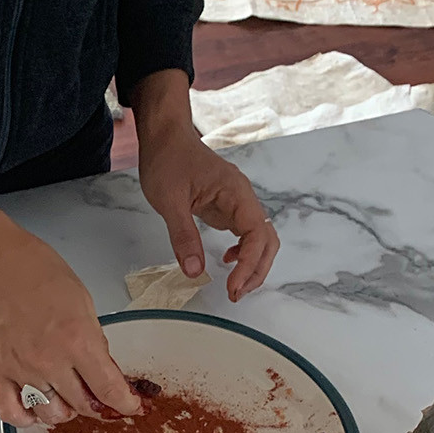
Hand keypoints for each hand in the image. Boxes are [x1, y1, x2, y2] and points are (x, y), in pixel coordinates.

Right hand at [0, 192, 139, 426]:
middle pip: (84, 406)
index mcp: (78, 341)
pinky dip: (27, 418)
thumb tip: (100, 364)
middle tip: (101, 397)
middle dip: (99, 405)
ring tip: (68, 397)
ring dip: (66, 411)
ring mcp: (23, 371)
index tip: (131, 406)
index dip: (126, 404)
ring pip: (52, 415)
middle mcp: (51, 362)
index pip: (109, 389)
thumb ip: (93, 338)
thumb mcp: (82, 300)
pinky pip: (13, 413)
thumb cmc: (36, 272)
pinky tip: (36, 409)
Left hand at [131, 68, 279, 300]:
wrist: (166, 137)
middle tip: (235, 294)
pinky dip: (243, 253)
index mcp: (236, 193)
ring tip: (235, 286)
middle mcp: (243, 198)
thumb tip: (195, 272)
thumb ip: (183, 236)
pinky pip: (245, 234)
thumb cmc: (168, 160)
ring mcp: (237, 204)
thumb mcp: (169, 201)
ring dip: (253, 264)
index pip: (257, 234)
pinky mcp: (227, 208)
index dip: (249, 264)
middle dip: (257, 269)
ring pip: (260, 239)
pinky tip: (226, 260)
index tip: (233, 287)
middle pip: (267, 240)